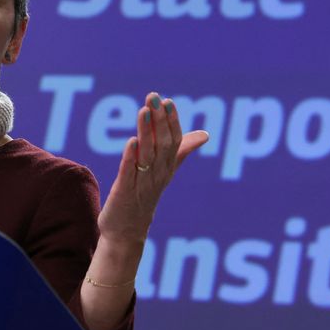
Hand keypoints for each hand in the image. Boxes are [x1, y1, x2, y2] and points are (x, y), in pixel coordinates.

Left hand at [98, 92, 208, 244]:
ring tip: (143, 111)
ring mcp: (141, 184)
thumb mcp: (165, 172)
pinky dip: (130, 158)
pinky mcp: (124, 193)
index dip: (171, 121)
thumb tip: (205, 134)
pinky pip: (129, 173)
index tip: (167, 101)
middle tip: (154, 97)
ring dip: (146, 133)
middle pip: (162, 145)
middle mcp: (157, 174)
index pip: (173, 141)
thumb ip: (181, 151)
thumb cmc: (144, 197)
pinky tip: (130, 141)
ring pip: (147, 156)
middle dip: (159, 120)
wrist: (127, 232)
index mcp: (166, 168)